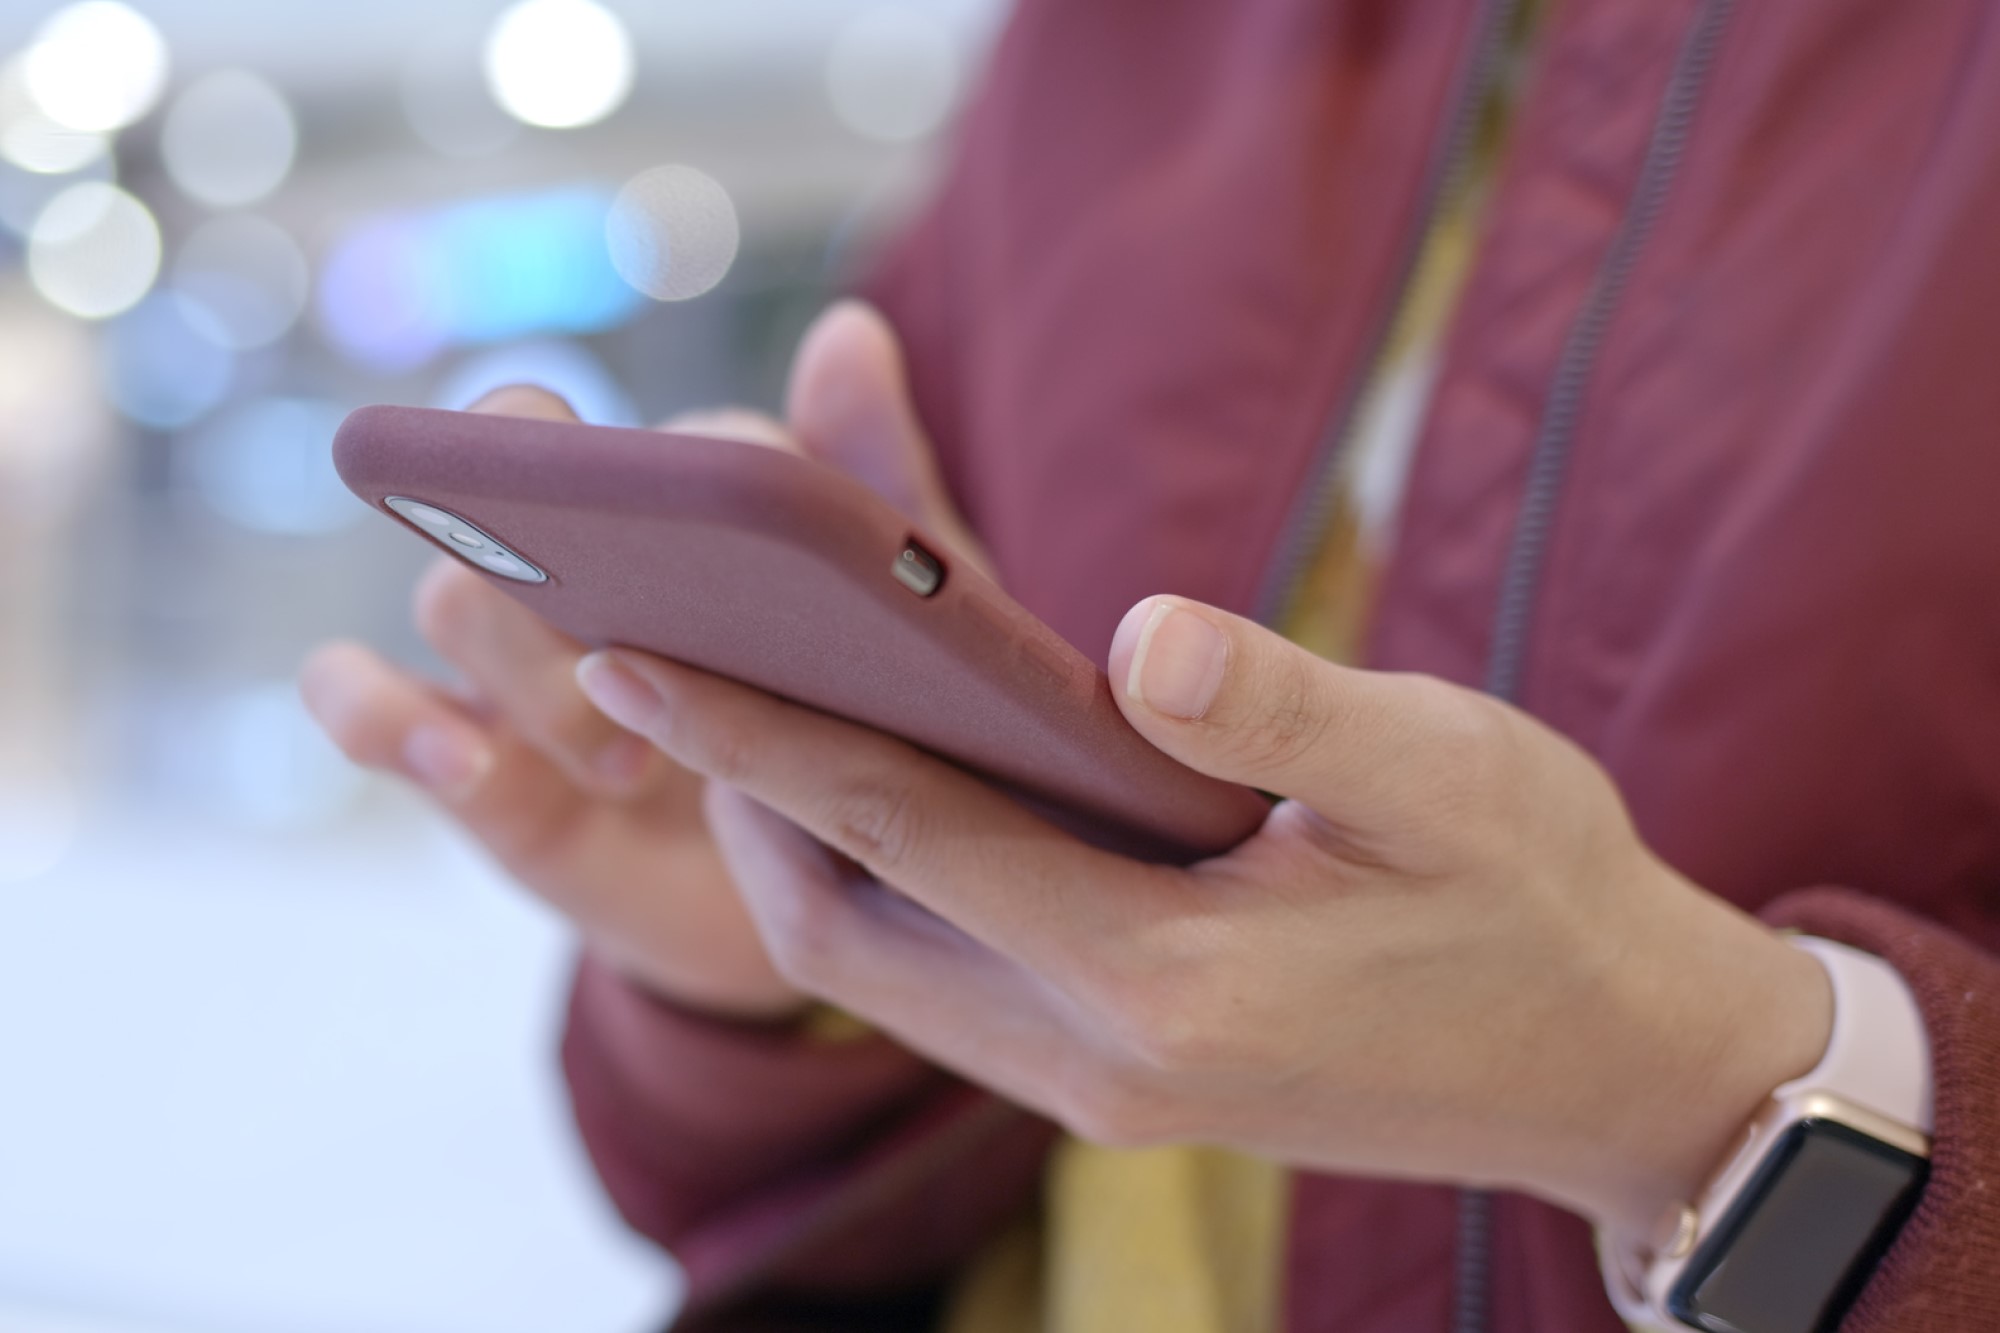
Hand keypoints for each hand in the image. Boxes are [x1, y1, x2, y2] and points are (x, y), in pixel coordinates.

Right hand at [303, 301, 976, 1018]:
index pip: (599, 436)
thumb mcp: (901, 617)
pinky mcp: (466, 760)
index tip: (685, 512)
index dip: (629, 468)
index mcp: (666, 507)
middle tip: (631, 628)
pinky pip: (361, 705)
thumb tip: (851, 329)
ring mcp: (510, 663)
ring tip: (624, 760)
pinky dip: (379, 715)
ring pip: (449, 601)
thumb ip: (874, 483)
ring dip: (525, 668)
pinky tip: (462, 760)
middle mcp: (572, 564)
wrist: (832, 896)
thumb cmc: (867, 726)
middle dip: (544, 540)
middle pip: (495, 496)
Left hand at [574, 594, 1833, 1231]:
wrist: (1618, 1068)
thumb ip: (1282, 704)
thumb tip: (1140, 635)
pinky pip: (946, 985)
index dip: (755, 733)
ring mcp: (1100, 1090)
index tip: (628, 651)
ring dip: (801, 849)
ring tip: (756, 714)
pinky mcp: (1120, 1082)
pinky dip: (886, 888)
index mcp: (1167, 978)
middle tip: (674, 659)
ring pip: (879, 969)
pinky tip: (896, 796)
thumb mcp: (1449, 772)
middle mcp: (1098, 1060)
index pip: (903, 833)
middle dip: (737, 798)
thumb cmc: (1544, 902)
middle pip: (844, 926)